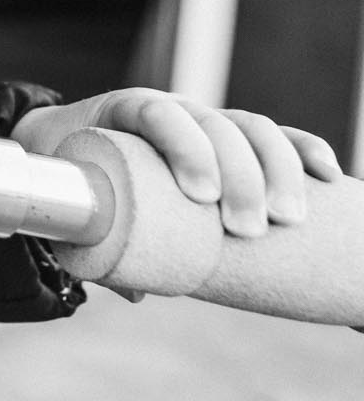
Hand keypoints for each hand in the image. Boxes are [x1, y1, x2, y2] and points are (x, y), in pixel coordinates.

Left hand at [12, 87, 342, 237]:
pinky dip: (305, 150)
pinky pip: (278, 137)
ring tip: (288, 220)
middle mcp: (175, 109)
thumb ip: (96, 239)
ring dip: (280, 171)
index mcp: (127, 112)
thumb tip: (135, 291)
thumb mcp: (75, 198)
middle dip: (241, 175)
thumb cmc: (77, 174)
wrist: (73, 143)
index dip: (185, 148)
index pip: (161, 115)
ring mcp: (208, 121)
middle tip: (246, 229)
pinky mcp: (236, 140)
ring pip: (254, 129)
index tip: (201, 197)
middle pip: (218, 125)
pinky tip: (327, 176)